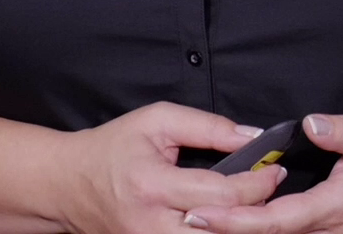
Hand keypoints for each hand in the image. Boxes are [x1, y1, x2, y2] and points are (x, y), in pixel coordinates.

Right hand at [54, 101, 287, 233]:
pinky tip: (232, 222)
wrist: (68, 185)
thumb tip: (252, 137)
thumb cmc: (113, 147)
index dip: (256, 184)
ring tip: (257, 209)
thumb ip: (206, 126)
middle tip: (274, 194)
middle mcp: (152, 226)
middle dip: (258, 215)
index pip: (221, 194)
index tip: (275, 170)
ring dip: (241, 230)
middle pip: (222, 232)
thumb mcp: (157, 120)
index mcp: (153, 186)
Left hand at [184, 114, 342, 233]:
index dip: (238, 221)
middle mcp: (327, 230)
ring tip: (201, 219)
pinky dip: (260, 231)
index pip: (277, 220)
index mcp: (335, 206)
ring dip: (240, 232)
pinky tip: (236, 220)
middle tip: (186, 217)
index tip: (204, 213)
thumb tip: (310, 125)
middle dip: (227, 230)